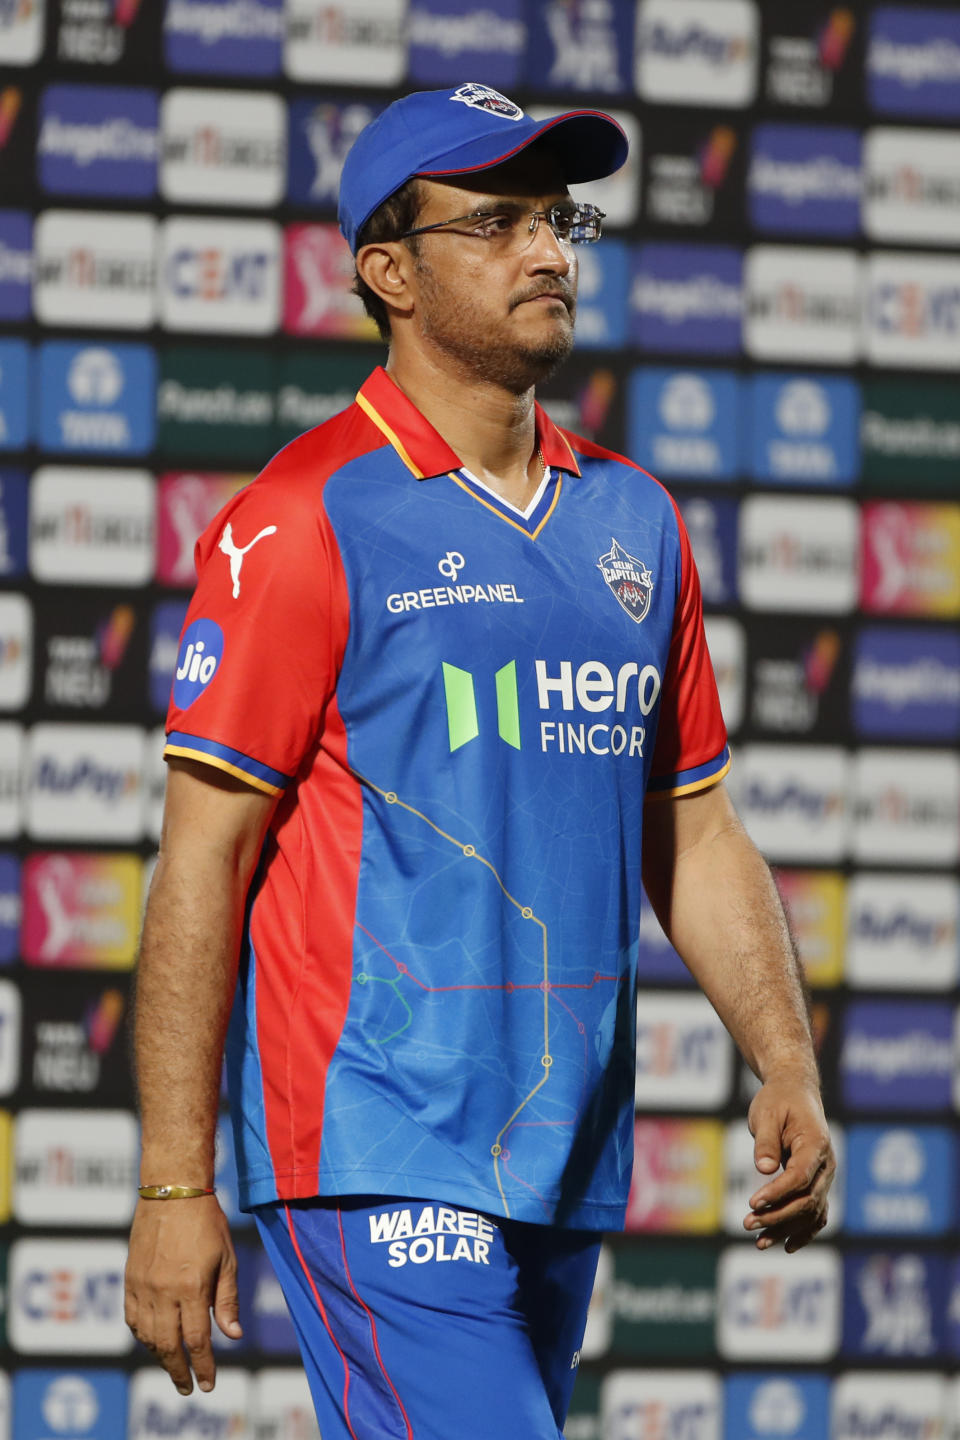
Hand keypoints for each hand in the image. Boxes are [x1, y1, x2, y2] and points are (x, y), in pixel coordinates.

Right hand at [125, 1195, 241, 1393]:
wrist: (172, 1191)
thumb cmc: (206, 1221)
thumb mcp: (226, 1258)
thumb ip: (227, 1300)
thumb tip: (233, 1335)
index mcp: (192, 1287)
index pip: (196, 1341)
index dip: (203, 1366)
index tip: (207, 1384)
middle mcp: (164, 1291)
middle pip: (168, 1346)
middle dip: (179, 1371)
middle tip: (188, 1388)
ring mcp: (143, 1286)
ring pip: (148, 1336)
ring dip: (161, 1356)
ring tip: (174, 1365)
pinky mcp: (130, 1279)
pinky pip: (133, 1318)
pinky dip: (143, 1335)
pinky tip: (153, 1340)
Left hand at [743, 1076, 835, 1253]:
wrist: (795, 1092)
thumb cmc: (778, 1100)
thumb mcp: (766, 1113)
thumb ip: (766, 1141)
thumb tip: (764, 1170)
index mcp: (816, 1144)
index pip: (800, 1177)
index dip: (777, 1193)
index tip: (753, 1203)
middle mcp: (827, 1165)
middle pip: (807, 1199)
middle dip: (777, 1216)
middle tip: (747, 1224)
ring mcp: (825, 1177)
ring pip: (811, 1212)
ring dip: (786, 1229)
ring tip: (758, 1242)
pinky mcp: (818, 1184)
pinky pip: (816, 1213)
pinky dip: (804, 1232)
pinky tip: (785, 1246)